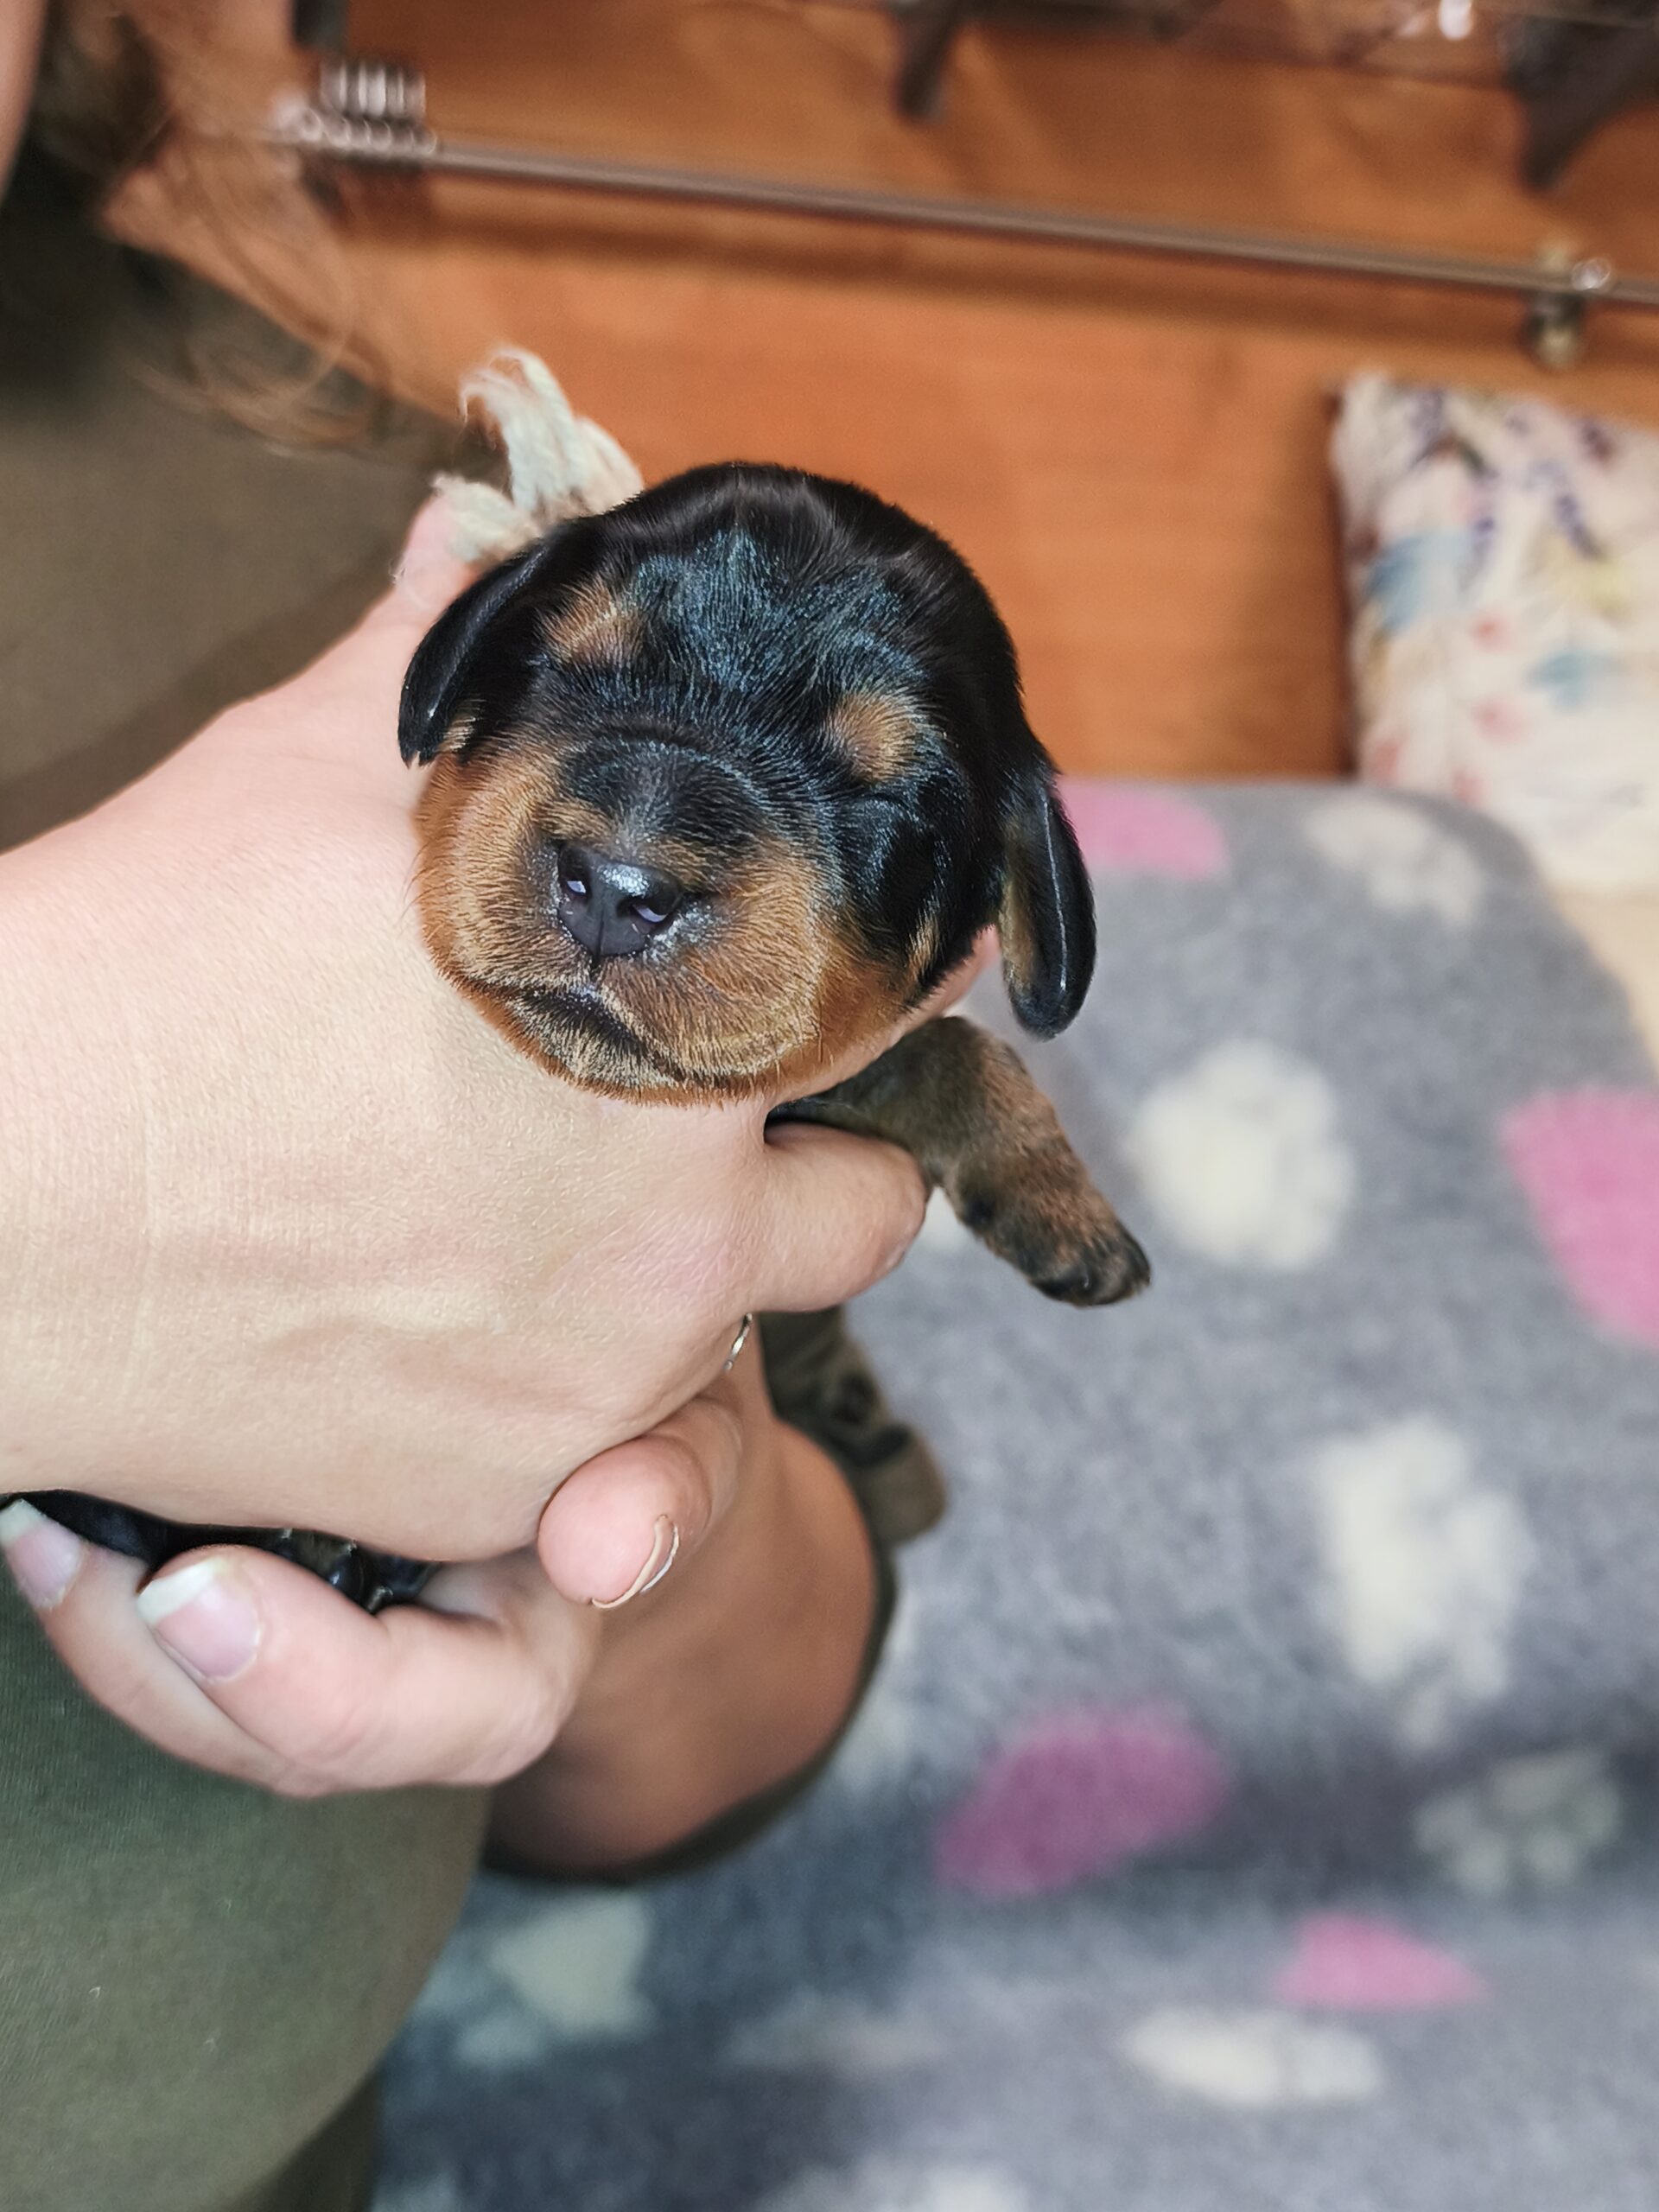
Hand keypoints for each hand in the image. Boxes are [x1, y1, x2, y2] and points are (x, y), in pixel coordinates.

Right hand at [0, 501, 975, 1560]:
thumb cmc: (157, 961)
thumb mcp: (323, 760)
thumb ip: (459, 649)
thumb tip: (489, 530)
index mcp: (701, 1042)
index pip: (912, 1019)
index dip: (892, 991)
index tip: (868, 984)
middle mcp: (688, 1248)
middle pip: (864, 1216)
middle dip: (806, 1164)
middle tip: (690, 1114)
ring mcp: (595, 1397)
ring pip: (725, 1341)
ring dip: (680, 1279)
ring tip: (531, 1206)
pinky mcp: (493, 1501)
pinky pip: (590, 1451)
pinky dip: (549, 1388)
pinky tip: (425, 1306)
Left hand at [0, 1335, 874, 1832]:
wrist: (593, 1414)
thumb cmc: (639, 1406)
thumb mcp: (689, 1427)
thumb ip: (673, 1478)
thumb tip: (607, 1545)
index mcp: (537, 1655)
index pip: (460, 1717)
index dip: (324, 1684)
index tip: (196, 1591)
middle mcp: (429, 1688)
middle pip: (299, 1748)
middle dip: (169, 1680)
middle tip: (65, 1558)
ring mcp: (338, 1662)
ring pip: (216, 1718)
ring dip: (108, 1641)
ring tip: (37, 1532)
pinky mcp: (267, 1614)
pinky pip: (175, 1659)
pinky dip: (103, 1605)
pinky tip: (50, 1519)